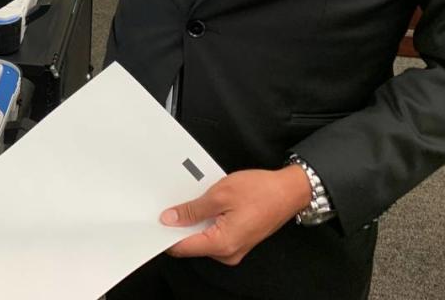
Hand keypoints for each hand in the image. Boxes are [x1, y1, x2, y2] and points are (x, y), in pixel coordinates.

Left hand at [161, 166, 310, 265]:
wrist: (289, 191)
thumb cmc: (260, 191)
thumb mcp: (220, 194)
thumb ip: (193, 210)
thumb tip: (170, 219)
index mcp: (222, 244)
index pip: (183, 247)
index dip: (166, 234)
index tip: (154, 220)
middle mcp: (227, 252)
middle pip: (191, 243)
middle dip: (180, 224)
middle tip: (172, 202)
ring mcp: (234, 248)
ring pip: (202, 237)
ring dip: (195, 220)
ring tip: (194, 198)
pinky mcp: (238, 240)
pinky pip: (214, 234)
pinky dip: (207, 220)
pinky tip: (207, 204)